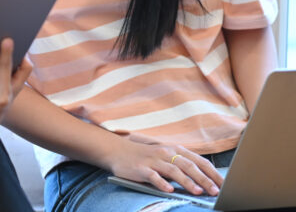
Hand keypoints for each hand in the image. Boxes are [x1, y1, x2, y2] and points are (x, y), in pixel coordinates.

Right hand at [105, 140, 223, 196]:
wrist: (117, 151)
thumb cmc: (145, 157)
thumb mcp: (165, 157)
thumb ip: (181, 165)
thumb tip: (202, 181)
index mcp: (174, 150)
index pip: (198, 161)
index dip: (212, 172)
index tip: (223, 184)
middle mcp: (165, 153)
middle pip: (188, 166)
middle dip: (204, 179)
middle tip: (215, 191)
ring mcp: (153, 160)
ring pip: (173, 171)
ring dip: (187, 182)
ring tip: (197, 192)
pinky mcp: (140, 168)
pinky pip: (153, 176)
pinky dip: (162, 183)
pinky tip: (169, 190)